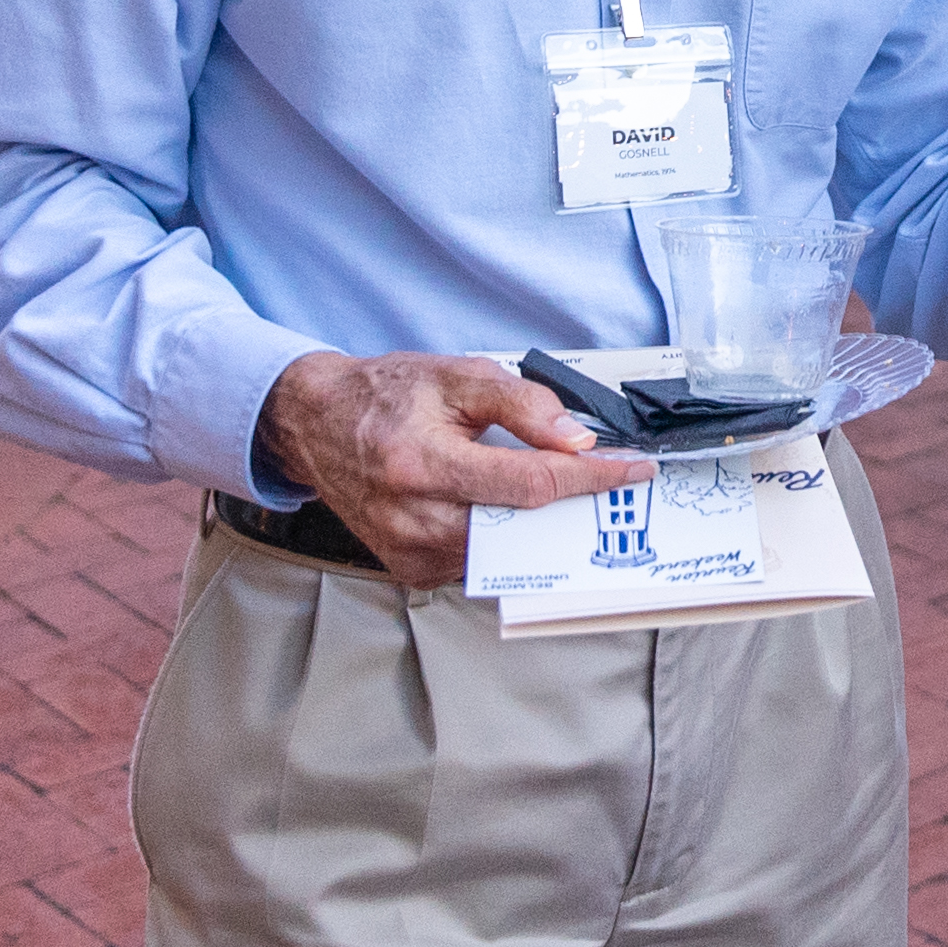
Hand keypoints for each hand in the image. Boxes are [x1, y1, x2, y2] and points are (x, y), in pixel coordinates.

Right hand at [253, 350, 657, 588]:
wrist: (315, 424)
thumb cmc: (384, 396)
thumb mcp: (457, 376)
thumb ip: (522, 404)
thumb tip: (577, 439)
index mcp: (422, 464)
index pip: (530, 485)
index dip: (591, 478)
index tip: (632, 470)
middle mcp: (412, 518)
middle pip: (522, 528)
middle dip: (573, 508)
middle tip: (609, 487)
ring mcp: (408, 553)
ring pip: (505, 553)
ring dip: (541, 526)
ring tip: (562, 494)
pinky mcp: (409, 571)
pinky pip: (478, 564)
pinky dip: (505, 539)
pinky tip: (511, 510)